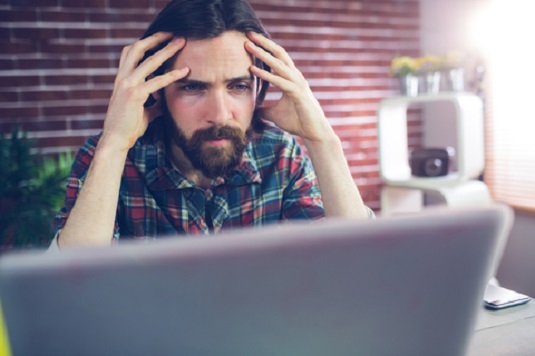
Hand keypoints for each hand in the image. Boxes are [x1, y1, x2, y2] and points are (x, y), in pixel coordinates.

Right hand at [101, 32, 188, 150]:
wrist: (116, 140)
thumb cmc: (128, 127)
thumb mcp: (143, 111)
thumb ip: (153, 104)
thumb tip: (164, 103)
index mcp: (122, 79)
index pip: (130, 53)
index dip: (145, 43)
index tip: (161, 38)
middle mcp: (122, 78)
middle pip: (137, 48)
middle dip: (155, 38)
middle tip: (173, 34)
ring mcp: (127, 85)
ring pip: (149, 60)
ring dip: (167, 50)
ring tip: (182, 42)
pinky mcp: (135, 95)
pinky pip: (157, 81)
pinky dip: (172, 75)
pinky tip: (185, 71)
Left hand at [245, 32, 334, 142]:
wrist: (314, 133)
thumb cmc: (297, 122)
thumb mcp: (275, 114)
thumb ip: (264, 109)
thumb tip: (253, 111)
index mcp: (291, 79)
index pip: (278, 58)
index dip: (265, 48)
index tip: (251, 40)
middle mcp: (295, 77)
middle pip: (279, 54)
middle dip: (263, 43)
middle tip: (248, 34)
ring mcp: (298, 84)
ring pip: (279, 64)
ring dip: (262, 54)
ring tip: (248, 46)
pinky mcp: (298, 94)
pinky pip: (279, 81)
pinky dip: (266, 75)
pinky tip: (253, 69)